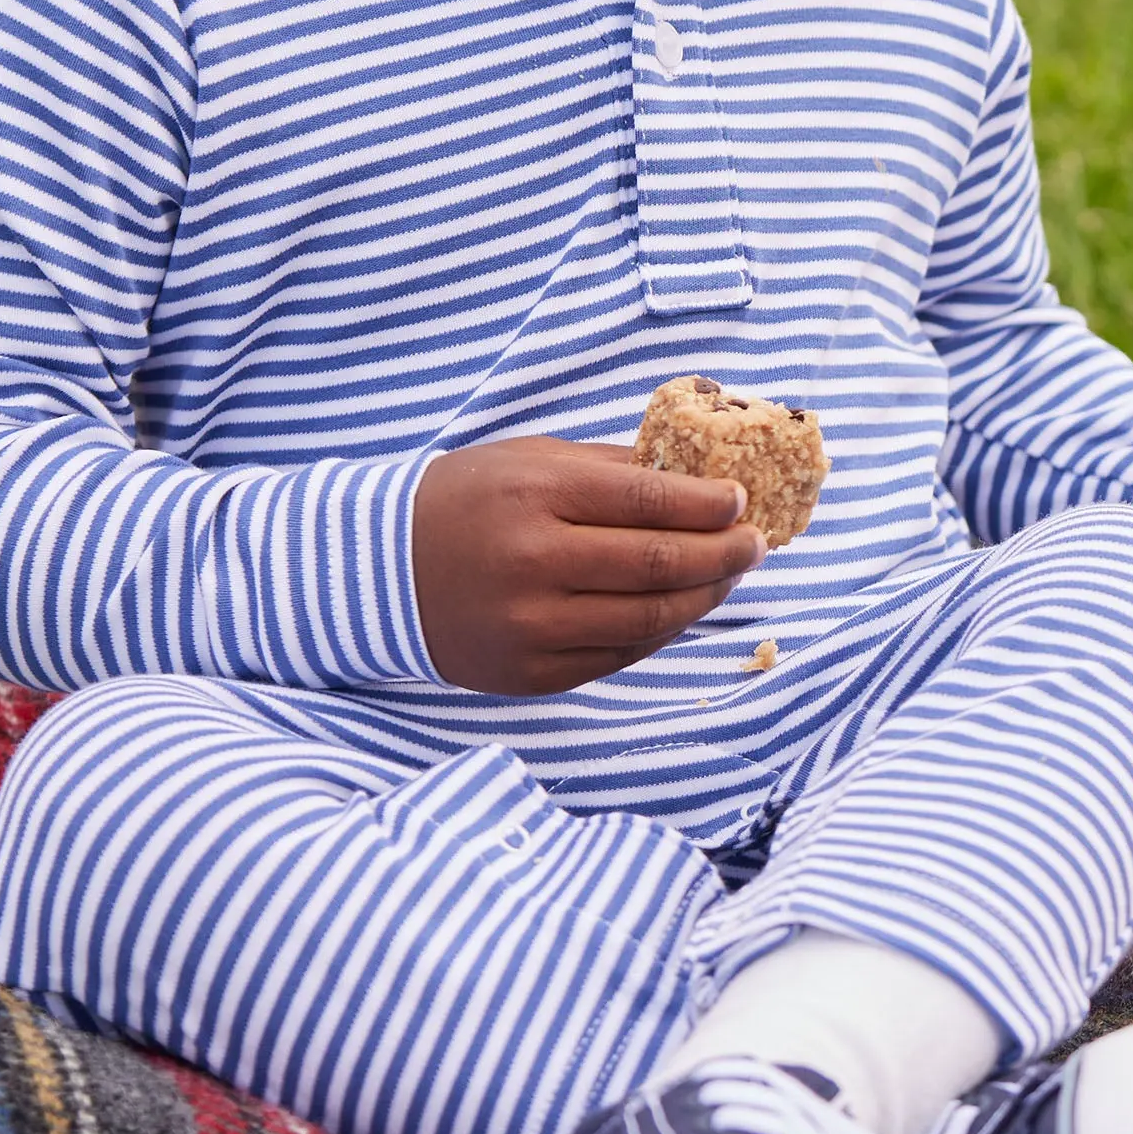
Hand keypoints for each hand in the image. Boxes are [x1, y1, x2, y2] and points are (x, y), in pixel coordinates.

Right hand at [412, 436, 762, 693]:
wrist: (376, 570)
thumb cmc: (467, 501)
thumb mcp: (532, 460)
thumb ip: (612, 470)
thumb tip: (700, 480)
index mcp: (537, 494)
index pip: (650, 500)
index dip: (710, 504)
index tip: (742, 502)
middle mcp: (534, 562)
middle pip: (660, 564)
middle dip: (724, 553)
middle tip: (756, 543)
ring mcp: (530, 625)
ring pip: (650, 619)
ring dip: (705, 598)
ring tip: (729, 577)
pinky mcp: (528, 673)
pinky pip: (619, 657)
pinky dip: (661, 633)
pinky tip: (681, 610)